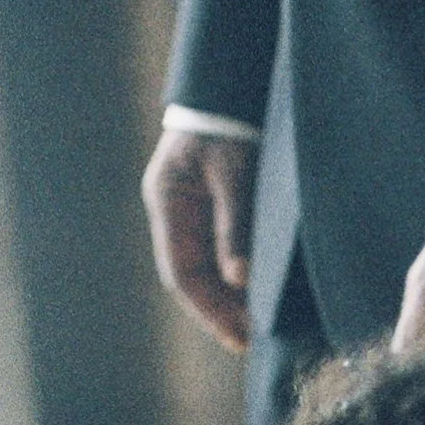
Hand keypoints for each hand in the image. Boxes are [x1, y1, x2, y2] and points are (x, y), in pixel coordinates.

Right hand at [142, 124, 256, 351]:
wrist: (230, 84)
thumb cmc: (230, 122)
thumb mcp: (234, 171)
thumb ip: (234, 223)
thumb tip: (238, 279)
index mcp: (168, 203)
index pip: (181, 273)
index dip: (208, 310)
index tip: (237, 336)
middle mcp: (173, 213)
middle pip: (192, 278)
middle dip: (220, 312)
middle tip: (252, 339)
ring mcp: (189, 213)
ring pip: (205, 270)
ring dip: (229, 299)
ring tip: (257, 325)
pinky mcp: (210, 210)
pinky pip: (219, 255)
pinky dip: (236, 278)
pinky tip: (256, 295)